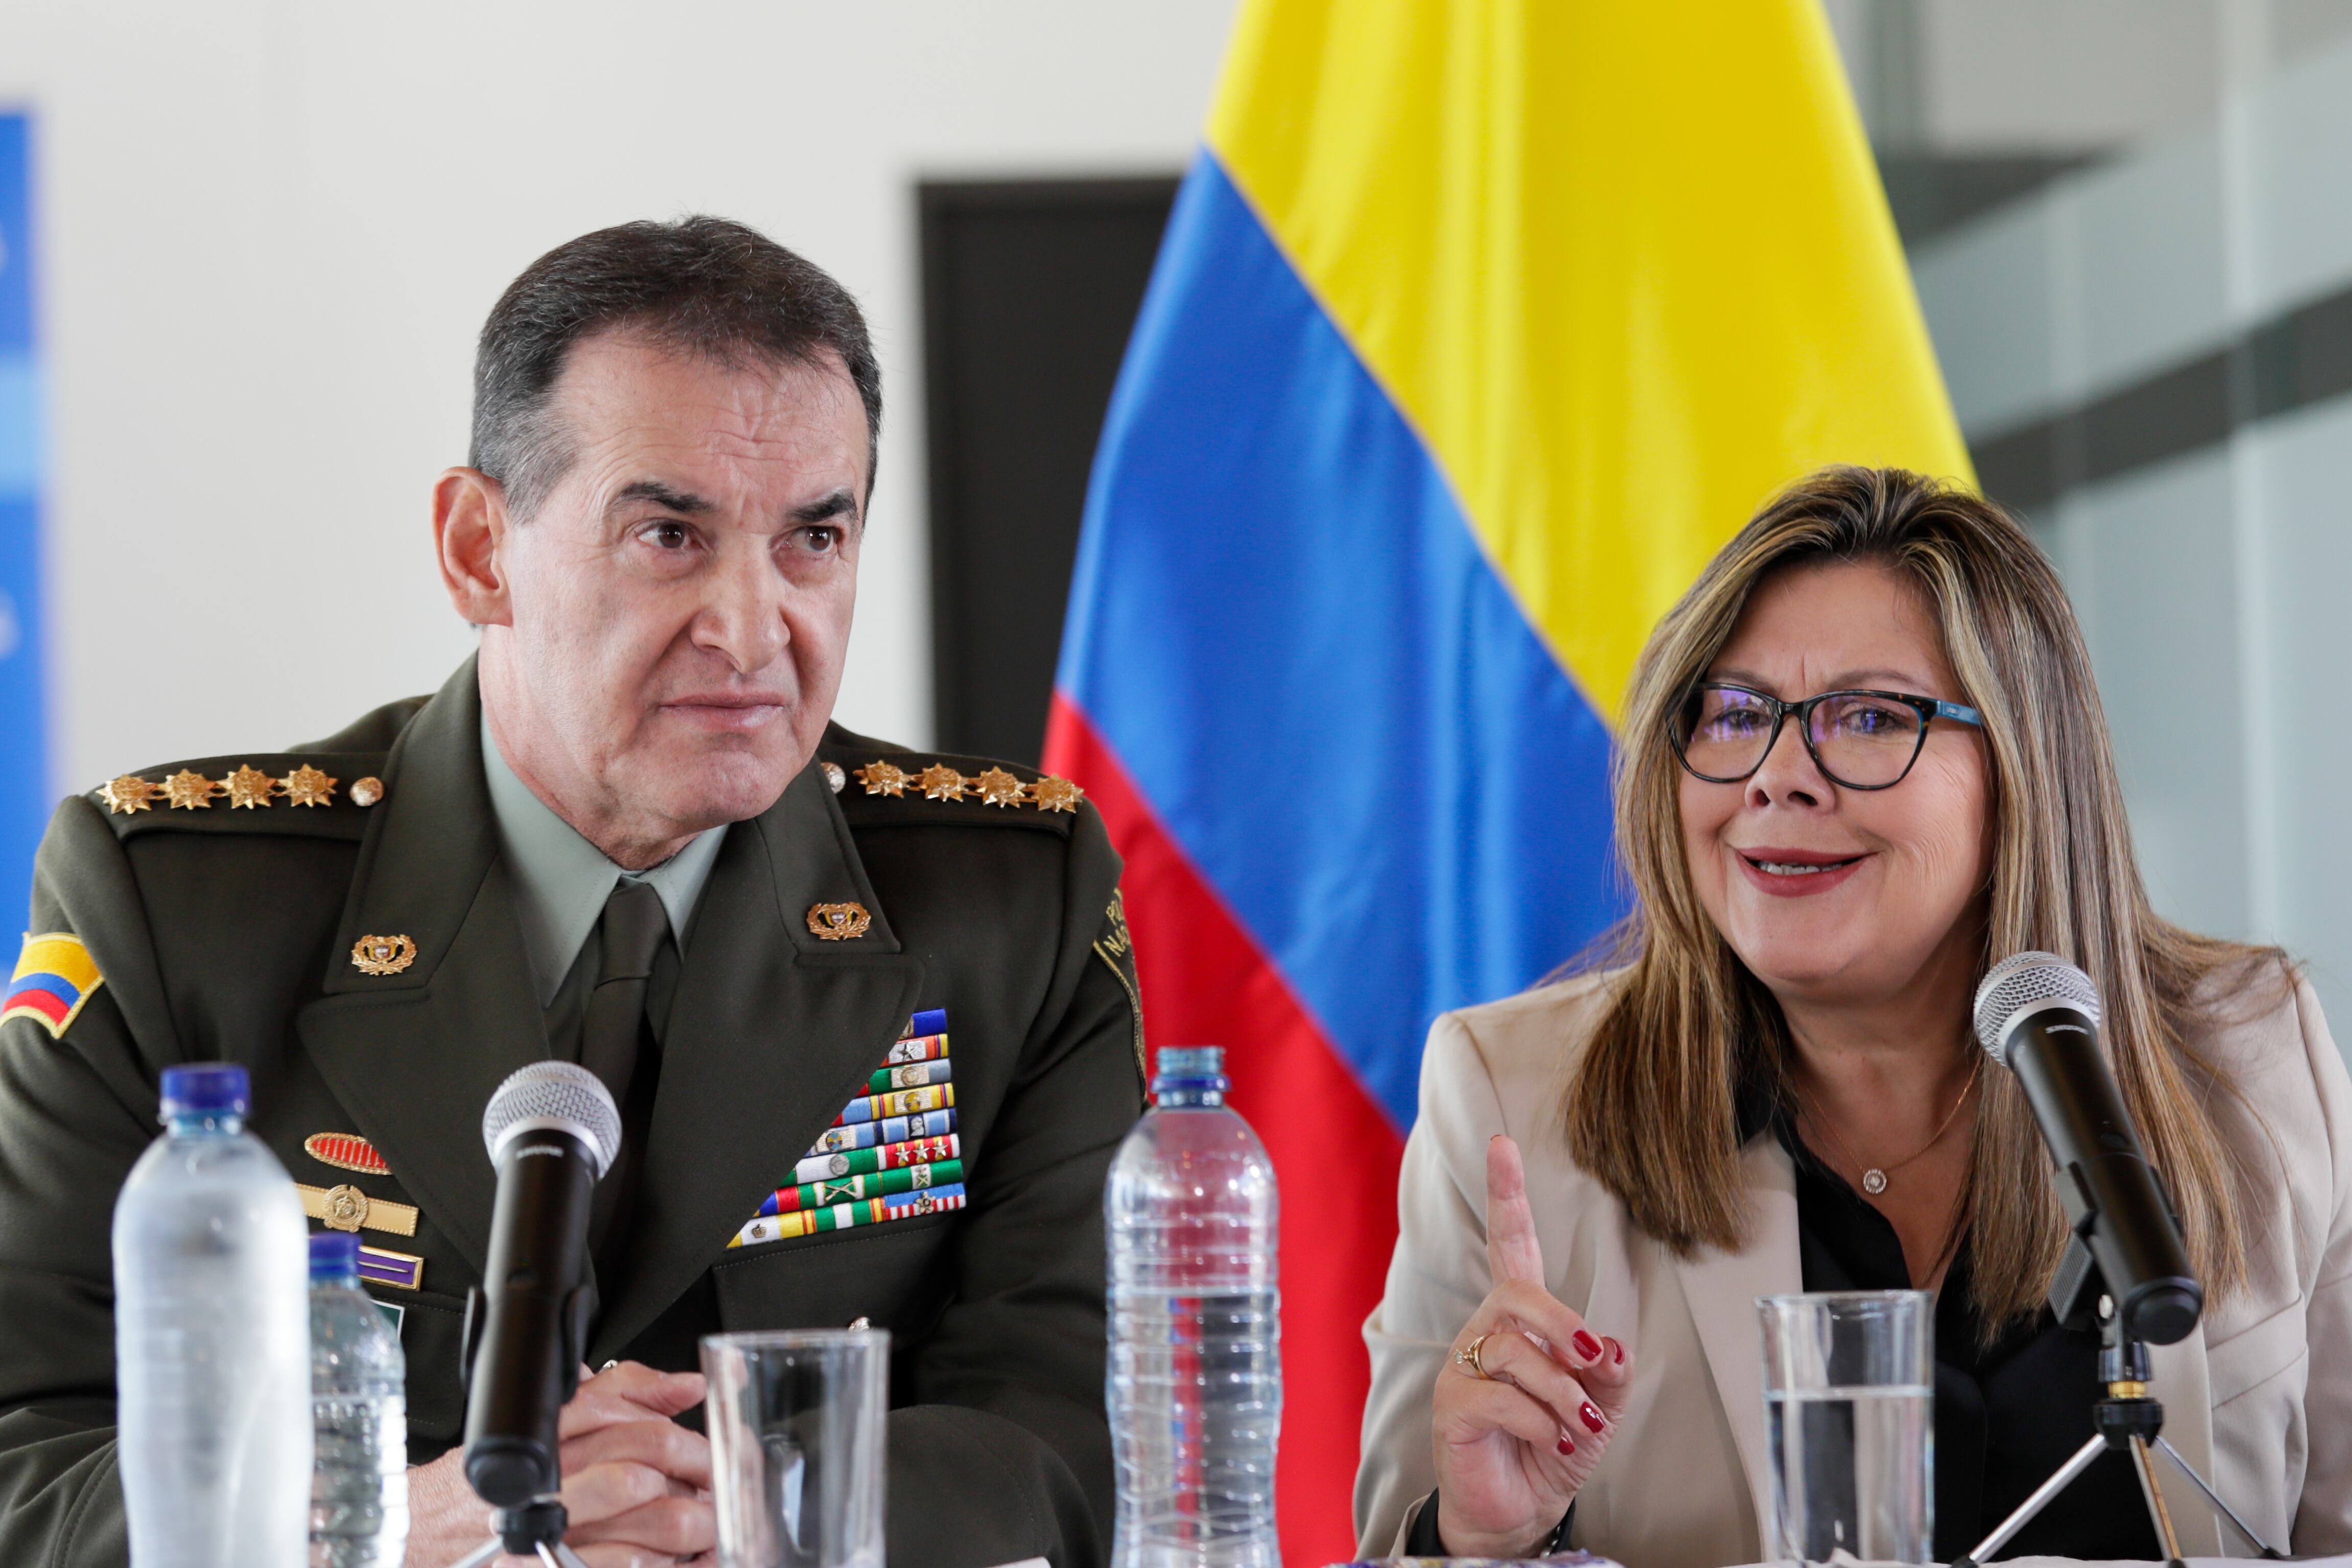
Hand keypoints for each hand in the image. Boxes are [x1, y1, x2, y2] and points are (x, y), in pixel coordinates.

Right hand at [405, 1362, 716, 1566]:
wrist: (418, 1533)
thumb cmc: (487, 1479)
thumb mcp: (548, 1418)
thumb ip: (619, 1392)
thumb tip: (686, 1383)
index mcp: (550, 1430)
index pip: (633, 1419)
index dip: (687, 1436)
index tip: (717, 1448)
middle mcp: (549, 1474)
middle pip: (647, 1463)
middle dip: (697, 1477)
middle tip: (721, 1489)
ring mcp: (547, 1526)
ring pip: (643, 1517)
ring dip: (688, 1525)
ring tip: (707, 1529)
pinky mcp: (545, 1565)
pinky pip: (617, 1564)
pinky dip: (651, 1563)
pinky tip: (667, 1561)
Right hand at [1430, 1134, 1636, 1559]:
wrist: (1520, 1506)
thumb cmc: (1555, 1442)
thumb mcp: (1599, 1404)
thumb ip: (1608, 1370)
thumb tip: (1607, 1345)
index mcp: (1519, 1316)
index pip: (1509, 1242)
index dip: (1505, 1194)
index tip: (1503, 1145)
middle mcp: (1485, 1329)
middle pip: (1519, 1296)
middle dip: (1562, 1326)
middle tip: (1593, 1360)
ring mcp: (1463, 1365)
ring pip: (1517, 1355)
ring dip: (1562, 1394)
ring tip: (1578, 1425)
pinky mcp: (1452, 1404)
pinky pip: (1501, 1399)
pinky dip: (1539, 1423)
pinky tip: (1550, 1441)